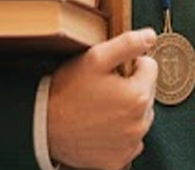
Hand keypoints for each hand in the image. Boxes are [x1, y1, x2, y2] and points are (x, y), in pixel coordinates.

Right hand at [48, 28, 157, 169]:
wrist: (43, 127)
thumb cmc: (68, 91)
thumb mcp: (95, 58)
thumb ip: (127, 43)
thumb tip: (151, 36)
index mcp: (138, 95)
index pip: (151, 68)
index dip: (131, 64)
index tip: (112, 71)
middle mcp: (140, 123)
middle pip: (147, 93)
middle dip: (131, 87)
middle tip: (104, 89)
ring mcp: (130, 144)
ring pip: (140, 117)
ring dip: (128, 110)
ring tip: (101, 108)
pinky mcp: (119, 160)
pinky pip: (131, 142)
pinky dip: (121, 134)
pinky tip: (102, 127)